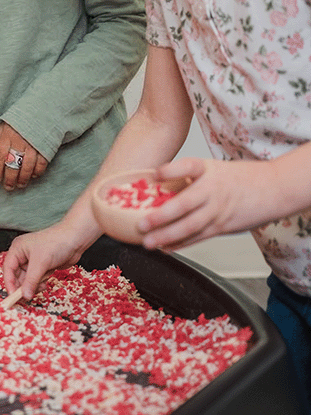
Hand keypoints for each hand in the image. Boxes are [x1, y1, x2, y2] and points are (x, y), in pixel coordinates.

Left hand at [0, 122, 47, 190]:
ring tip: (20, 185)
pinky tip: (34, 176)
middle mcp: (20, 141)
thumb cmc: (22, 116)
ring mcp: (34, 145)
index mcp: (9, 135)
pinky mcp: (46, 147)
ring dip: (23, 178)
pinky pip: (42, 163)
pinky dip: (38, 171)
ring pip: (27, 166)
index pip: (1, 155)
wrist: (43, 107)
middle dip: (10, 178)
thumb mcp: (7, 122)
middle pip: (13, 164)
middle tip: (8, 187)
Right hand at [3, 221, 86, 298]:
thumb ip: (31, 281)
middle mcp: (23, 254)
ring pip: (27, 279)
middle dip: (22, 287)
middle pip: (16, 276)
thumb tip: (25, 296)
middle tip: (26, 298)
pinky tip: (45, 284)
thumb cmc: (56, 243)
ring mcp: (33, 261)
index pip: (8, 269)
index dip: (9, 283)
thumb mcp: (40, 263)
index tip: (13, 296)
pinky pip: (36, 279)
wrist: (75, 239)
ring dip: (32, 286)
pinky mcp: (42, 266)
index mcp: (17, 249)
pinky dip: (39, 284)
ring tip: (40, 287)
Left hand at [137, 157, 276, 250]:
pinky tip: (165, 248)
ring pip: (190, 226)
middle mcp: (212, 190)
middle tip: (141, 224)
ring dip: (167, 236)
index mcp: (209, 170)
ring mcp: (218, 210)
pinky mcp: (222, 226)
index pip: (188, 166)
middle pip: (184, 205)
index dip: (172, 170)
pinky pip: (198, 237)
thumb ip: (190, 178)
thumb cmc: (240, 178)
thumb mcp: (214, 169)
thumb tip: (159, 185)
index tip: (155, 174)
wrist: (274, 189)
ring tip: (148, 243)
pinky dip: (181, 244)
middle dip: (161, 217)